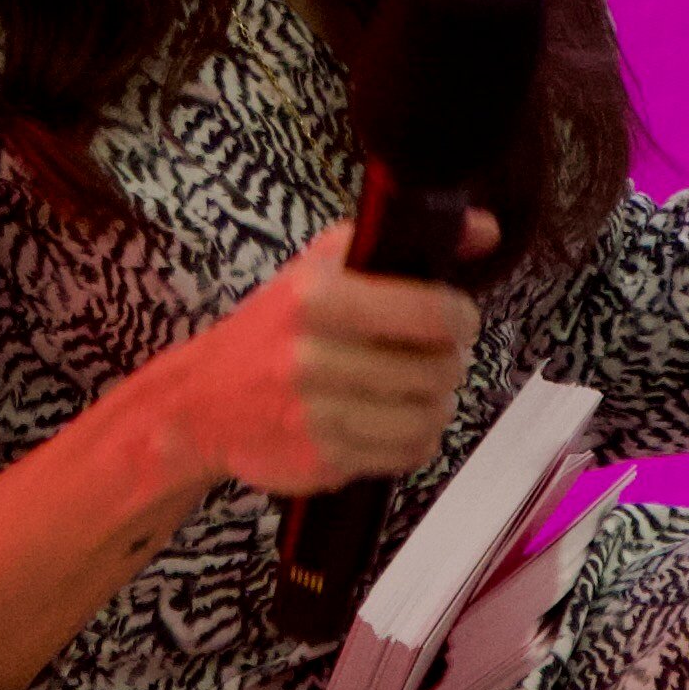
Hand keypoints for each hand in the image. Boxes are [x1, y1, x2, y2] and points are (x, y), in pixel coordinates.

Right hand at [168, 214, 491, 494]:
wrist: (202, 402)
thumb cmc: (273, 328)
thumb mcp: (323, 267)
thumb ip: (402, 243)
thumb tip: (486, 228)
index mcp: (316, 299)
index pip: (430, 312)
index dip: (459, 316)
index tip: (455, 318)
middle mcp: (313, 358)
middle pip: (436, 370)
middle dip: (445, 362)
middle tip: (429, 355)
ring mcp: (316, 416)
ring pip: (429, 417)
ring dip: (433, 403)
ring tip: (413, 389)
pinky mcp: (323, 461)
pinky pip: (408, 454)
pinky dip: (413, 439)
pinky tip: (391, 421)